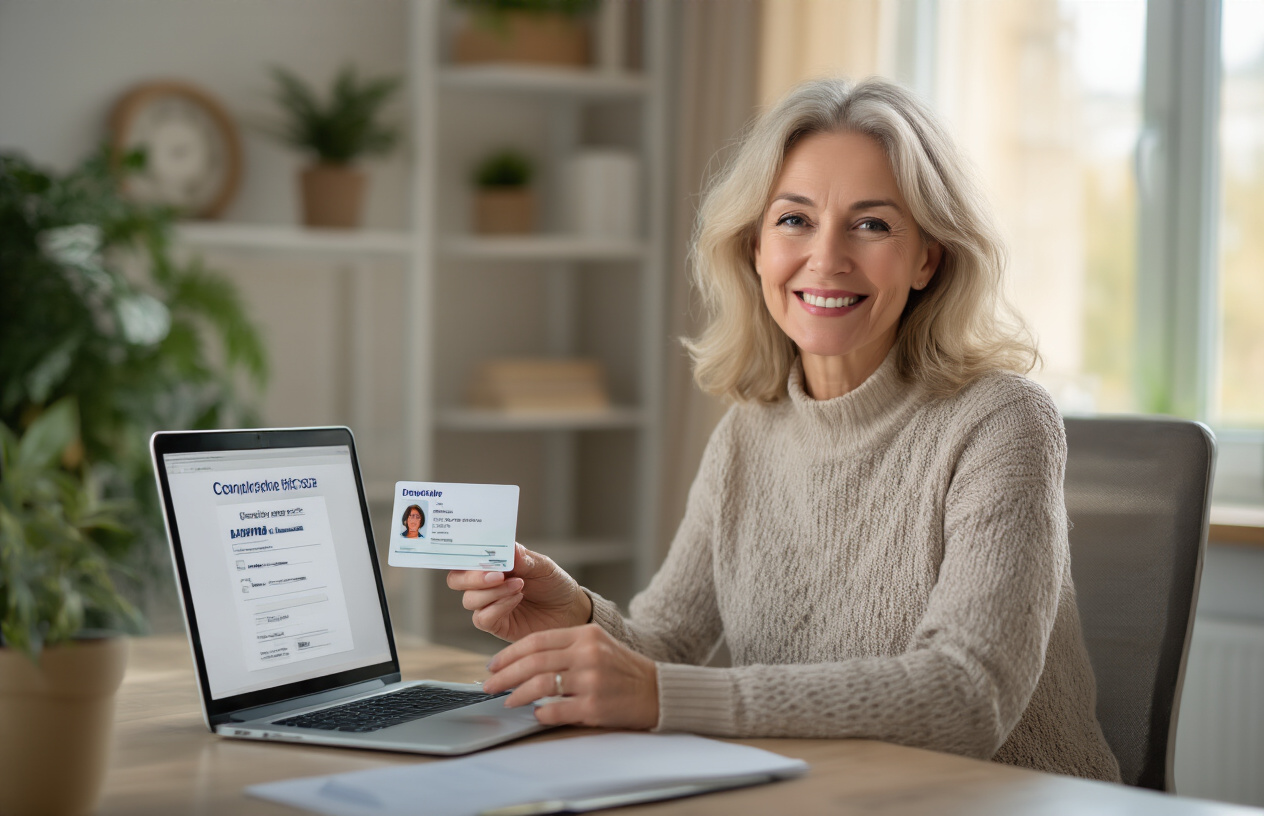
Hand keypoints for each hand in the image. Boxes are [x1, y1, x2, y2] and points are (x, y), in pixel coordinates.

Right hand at [446, 543, 591, 641]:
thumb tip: (509, 548)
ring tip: (519, 586)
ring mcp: (488, 605)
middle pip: (456, 580)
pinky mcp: (496, 625)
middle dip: (473, 577)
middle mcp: (485, 584)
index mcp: (491, 563)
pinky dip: (498, 607)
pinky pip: (482, 618)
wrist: (570, 610)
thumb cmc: (554, 583)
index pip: (463, 558)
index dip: (463, 556)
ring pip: (469, 600)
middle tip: (498, 575)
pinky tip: (517, 599)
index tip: (478, 554)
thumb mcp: (542, 566)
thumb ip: (523, 559)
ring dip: (493, 592)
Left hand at [482, 623, 659, 729]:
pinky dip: (540, 712)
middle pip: (533, 662)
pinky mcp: (594, 705)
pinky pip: (555, 709)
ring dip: (517, 694)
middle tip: (489, 684)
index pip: (537, 640)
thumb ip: (564, 647)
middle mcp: (587, 654)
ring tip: (508, 700)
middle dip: (505, 675)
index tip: (494, 664)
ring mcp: (590, 680)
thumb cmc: (622, 669)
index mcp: (585, 634)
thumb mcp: (597, 645)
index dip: (510, 653)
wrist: (656, 691)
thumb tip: (523, 661)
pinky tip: (536, 713)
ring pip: (540, 684)